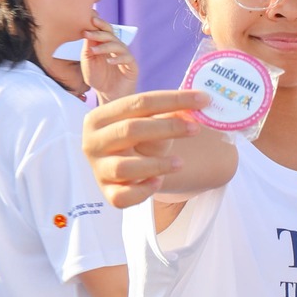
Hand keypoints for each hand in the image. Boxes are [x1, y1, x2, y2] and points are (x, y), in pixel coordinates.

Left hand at [80, 17, 137, 101]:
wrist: (108, 95)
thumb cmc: (98, 78)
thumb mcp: (88, 61)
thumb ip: (88, 48)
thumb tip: (87, 31)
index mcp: (105, 45)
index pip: (103, 30)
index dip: (97, 24)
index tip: (88, 19)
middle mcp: (116, 48)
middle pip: (111, 34)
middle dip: (100, 31)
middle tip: (88, 30)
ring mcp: (125, 57)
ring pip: (118, 45)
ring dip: (105, 45)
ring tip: (94, 50)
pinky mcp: (132, 66)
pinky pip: (127, 58)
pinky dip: (117, 58)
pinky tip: (109, 61)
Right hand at [81, 89, 208, 206]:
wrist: (124, 166)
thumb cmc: (138, 139)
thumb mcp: (150, 122)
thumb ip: (167, 114)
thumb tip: (195, 105)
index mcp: (101, 117)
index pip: (139, 103)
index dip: (173, 100)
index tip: (202, 99)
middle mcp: (93, 141)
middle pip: (131, 130)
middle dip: (168, 128)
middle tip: (196, 128)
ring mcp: (98, 168)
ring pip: (124, 167)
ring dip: (156, 165)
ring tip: (180, 163)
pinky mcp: (107, 192)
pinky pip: (123, 196)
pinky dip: (142, 191)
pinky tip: (157, 183)